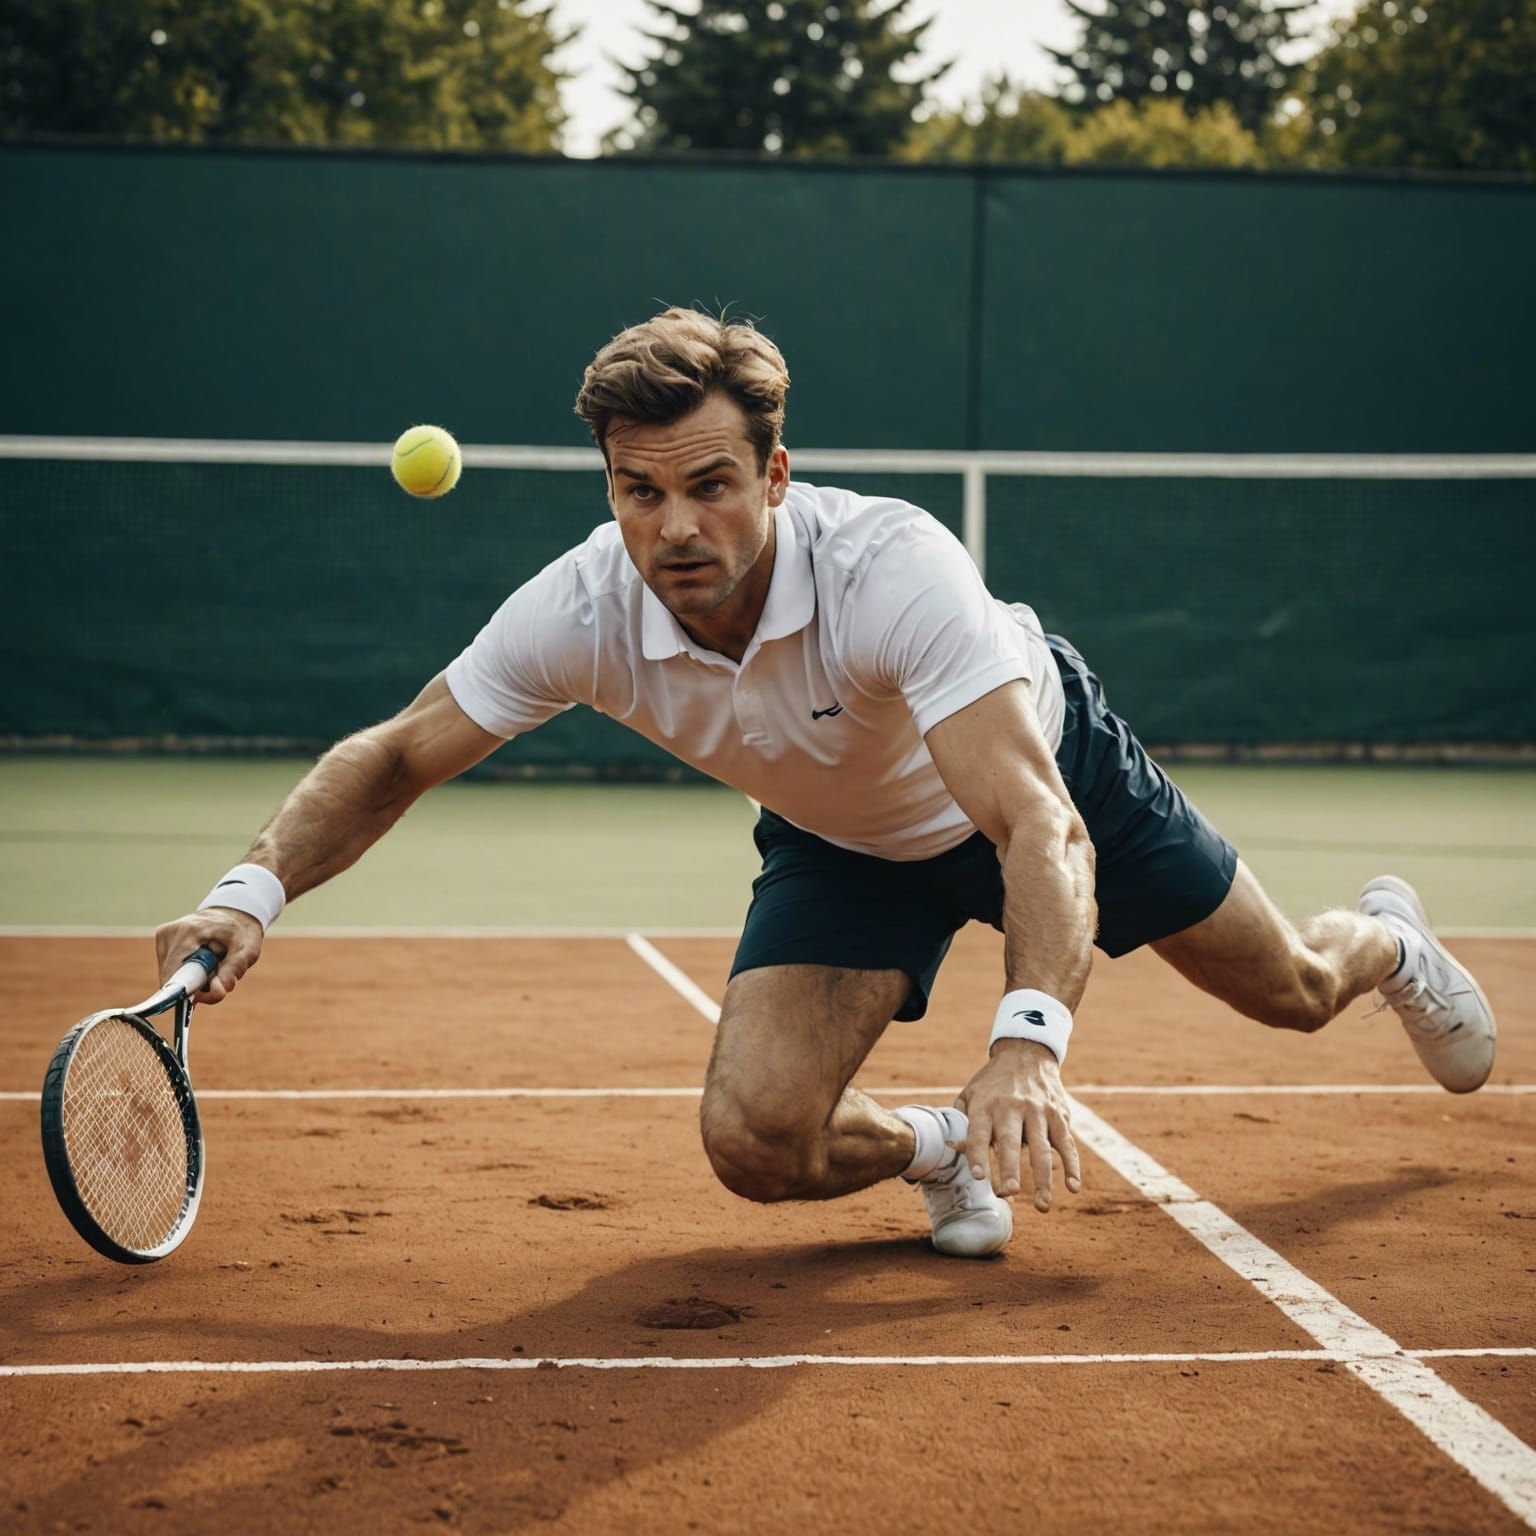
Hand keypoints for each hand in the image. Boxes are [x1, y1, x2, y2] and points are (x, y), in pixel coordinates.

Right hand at [154, 908, 262, 1003]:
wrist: (234, 911)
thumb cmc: (242, 932)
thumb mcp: (247, 950)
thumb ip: (233, 971)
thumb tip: (217, 992)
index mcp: (190, 931)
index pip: (175, 974)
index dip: (188, 992)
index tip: (203, 996)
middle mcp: (170, 932)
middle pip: (171, 978)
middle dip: (194, 985)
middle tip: (216, 973)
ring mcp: (163, 935)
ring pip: (169, 975)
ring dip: (191, 978)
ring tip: (210, 962)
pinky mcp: (162, 939)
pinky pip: (169, 968)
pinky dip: (185, 971)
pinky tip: (201, 959)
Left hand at [956, 1038, 1081, 1212]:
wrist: (1026, 1054)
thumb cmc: (992, 1084)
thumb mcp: (970, 1095)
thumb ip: (961, 1122)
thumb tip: (949, 1151)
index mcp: (986, 1105)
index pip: (979, 1132)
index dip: (977, 1154)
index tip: (977, 1176)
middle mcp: (1012, 1107)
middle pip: (1011, 1142)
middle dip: (1010, 1168)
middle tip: (1010, 1192)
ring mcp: (1038, 1112)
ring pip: (1042, 1148)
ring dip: (1043, 1179)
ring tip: (1042, 1205)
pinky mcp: (1059, 1116)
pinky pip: (1067, 1144)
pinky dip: (1072, 1166)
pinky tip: (1072, 1186)